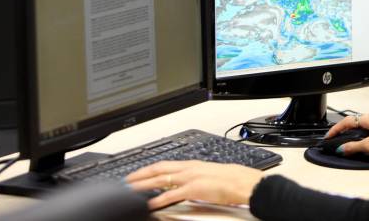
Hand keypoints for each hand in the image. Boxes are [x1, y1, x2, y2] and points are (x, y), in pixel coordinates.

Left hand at [126, 160, 263, 210]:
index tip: (136, 174)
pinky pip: (171, 194)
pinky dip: (158, 199)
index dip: (148, 169)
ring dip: (143, 185)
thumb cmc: (231, 180)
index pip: (164, 164)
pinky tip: (150, 204)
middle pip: (158, 169)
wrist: (243, 182)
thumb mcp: (208, 176)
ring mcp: (190, 177)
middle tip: (125, 181)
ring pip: (160, 180)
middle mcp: (188, 168)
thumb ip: (193, 179)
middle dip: (139, 175)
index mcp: (192, 164)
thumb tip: (183, 187)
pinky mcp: (194, 188)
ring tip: (130, 191)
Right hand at [325, 111, 368, 159]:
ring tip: (351, 144)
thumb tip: (342, 148)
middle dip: (345, 131)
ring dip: (356, 134)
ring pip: (364, 126)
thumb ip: (353, 147)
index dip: (336, 130)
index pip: (347, 122)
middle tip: (337, 140)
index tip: (330, 137)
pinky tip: (365, 144)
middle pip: (355, 123)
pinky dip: (365, 135)